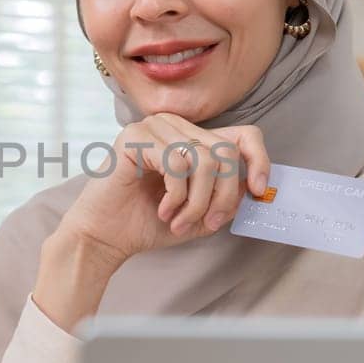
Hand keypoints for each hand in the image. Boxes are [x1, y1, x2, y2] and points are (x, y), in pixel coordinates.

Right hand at [57, 114, 270, 262]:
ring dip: (197, 202)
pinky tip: (163, 210)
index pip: (243, 135)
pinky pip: (177, 164)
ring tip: (180, 222)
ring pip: (203, 160)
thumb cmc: (147, 222)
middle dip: (224, 196)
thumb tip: (253, 188)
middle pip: (225, 153)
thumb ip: (226, 198)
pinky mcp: (134, 137)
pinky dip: (176, 196)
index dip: (258, 160)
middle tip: (208, 222)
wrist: (105, 237)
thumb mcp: (201, 212)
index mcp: (192, 137)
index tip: (258, 190)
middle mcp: (174, 125)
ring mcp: (153, 127)